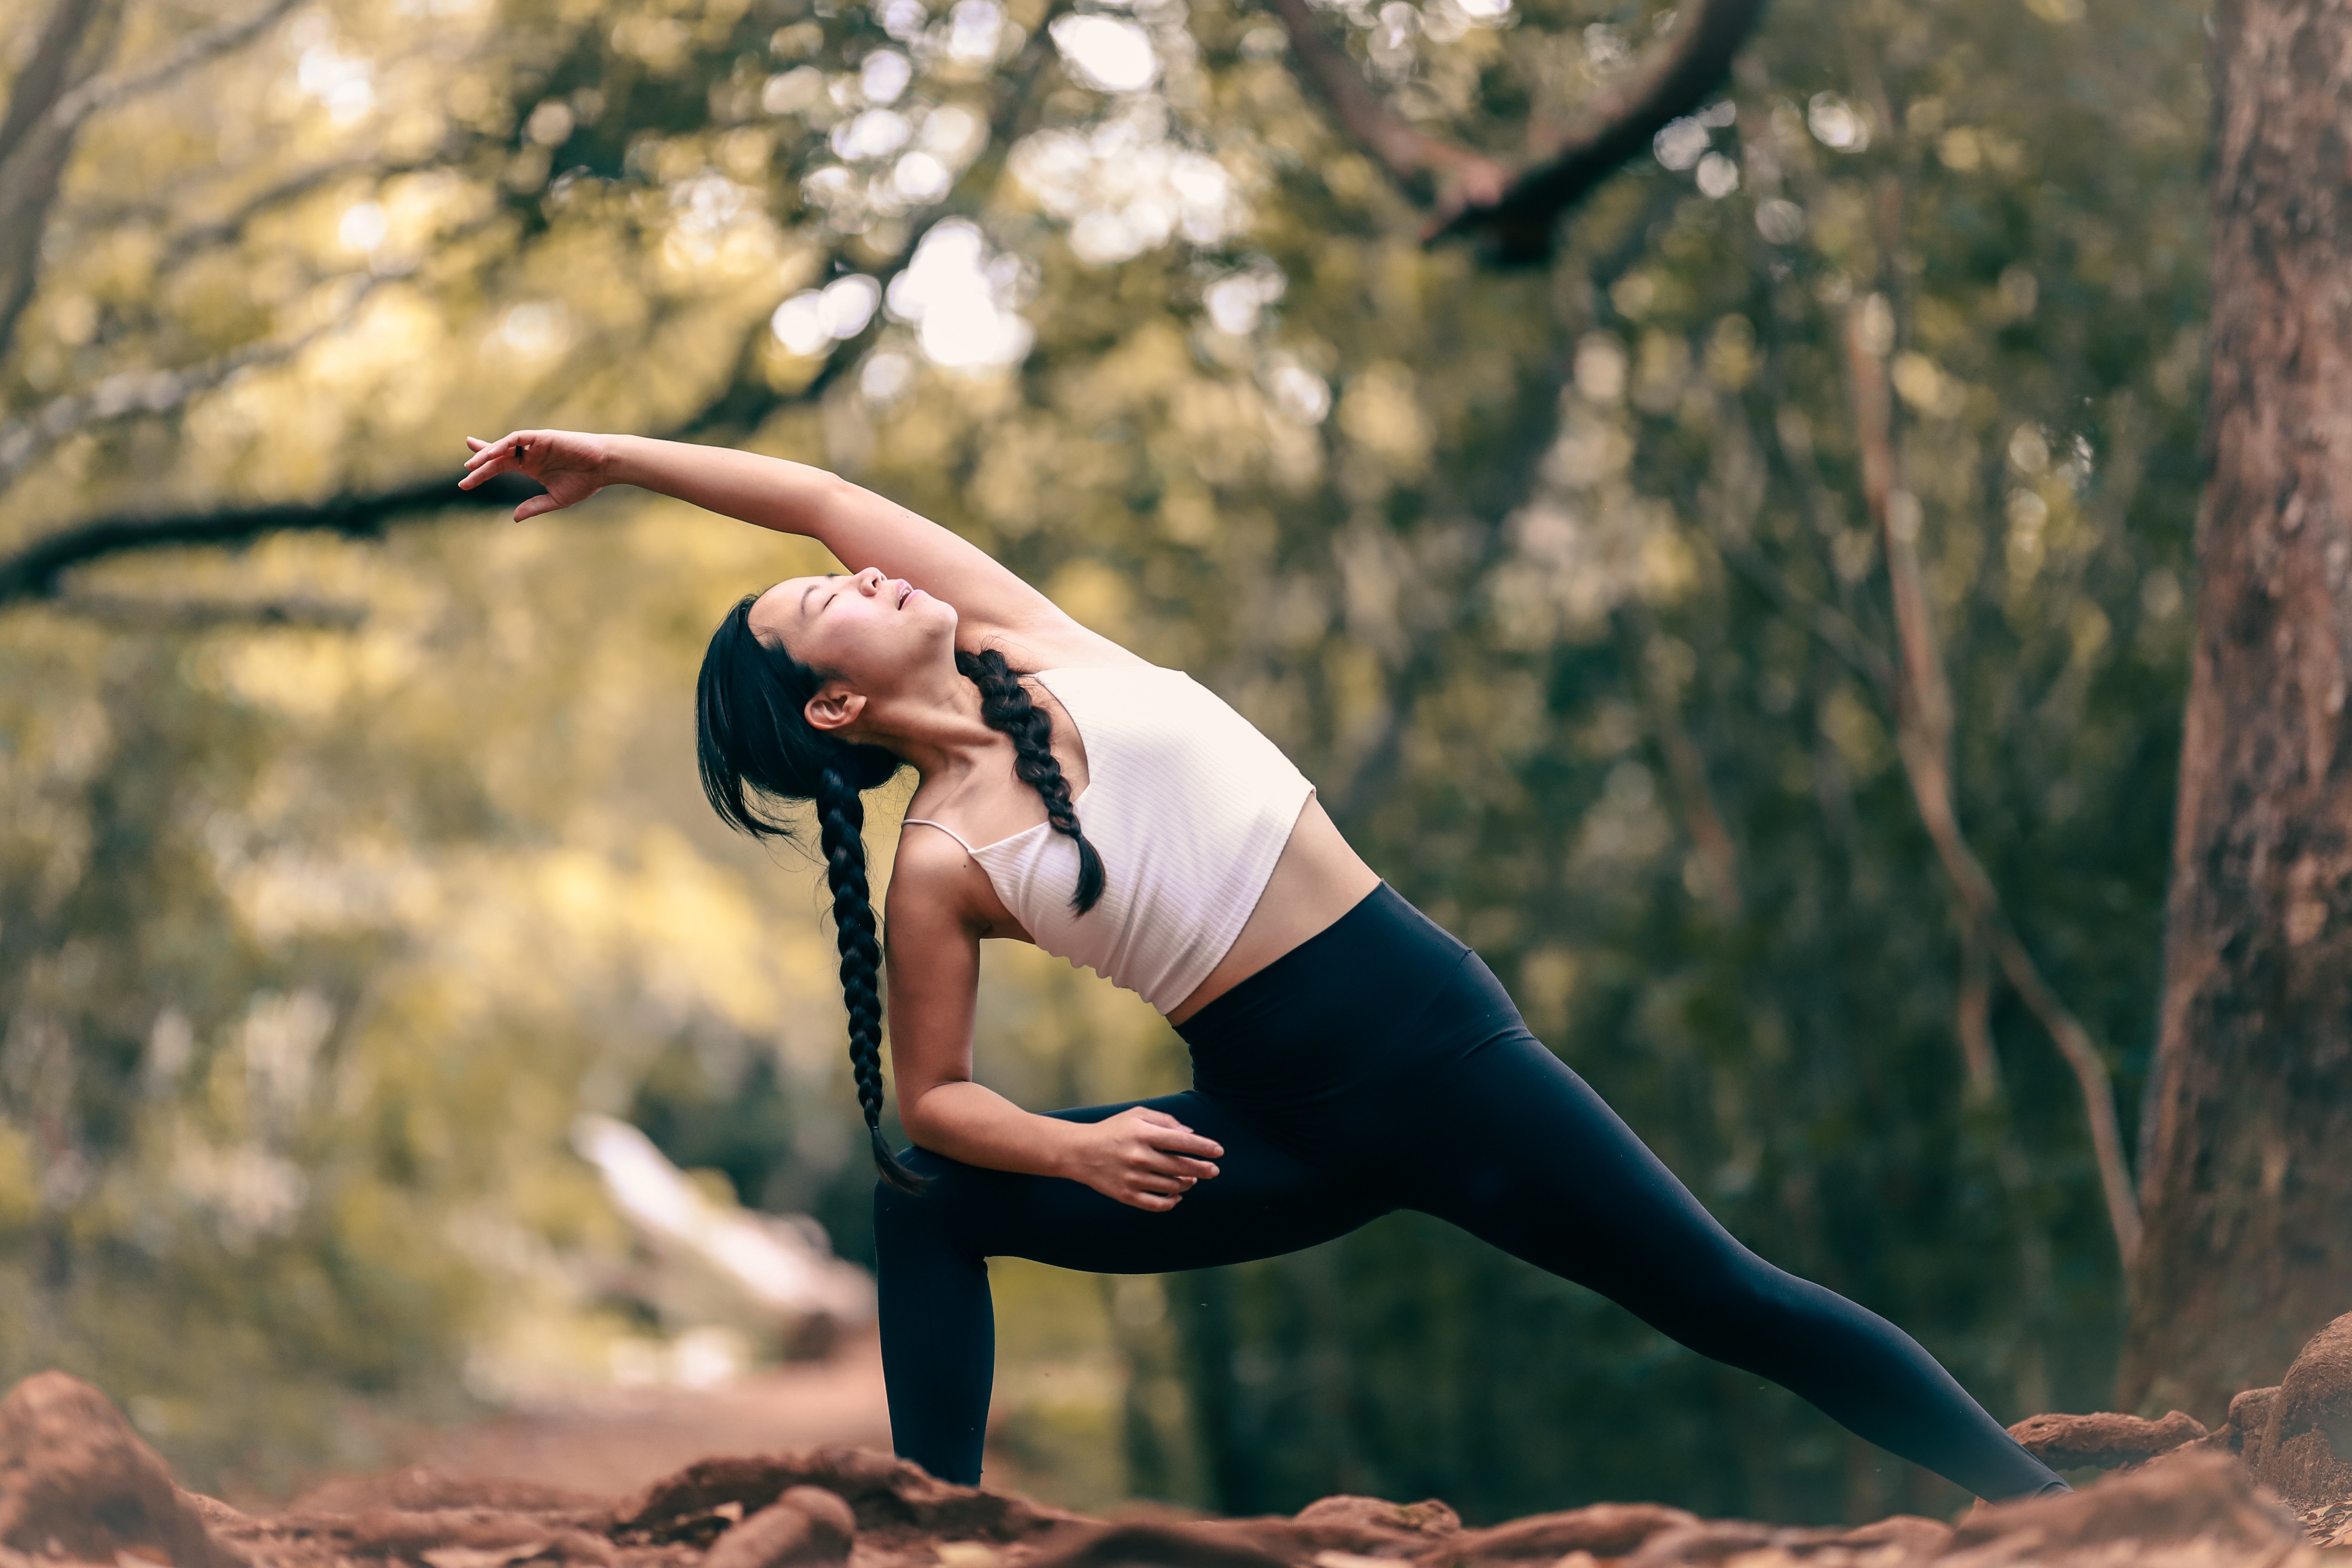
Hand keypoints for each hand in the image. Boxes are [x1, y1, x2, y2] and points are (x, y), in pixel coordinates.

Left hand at [459, 429, 614, 520]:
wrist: (605, 467)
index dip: (483, 468)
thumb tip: (514, 518)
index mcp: (531, 466)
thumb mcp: (556, 499)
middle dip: (480, 462)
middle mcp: (530, 453)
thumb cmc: (585, 482)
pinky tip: (492, 453)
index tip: (466, 476)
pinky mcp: (543, 437)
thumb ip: (534, 506)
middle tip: (465, 473)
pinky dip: (504, 444)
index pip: (500, 464)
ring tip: (473, 466)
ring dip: (488, 454)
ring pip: (504, 446)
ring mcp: (535, 444)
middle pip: (497, 455)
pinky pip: (518, 437)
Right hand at [1061, 1107, 1222, 1211]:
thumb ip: (1165, 1121)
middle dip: (1203, 1169)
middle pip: (1181, 1167)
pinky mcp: (1126, 1195)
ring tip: (1191, 1179)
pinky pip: (1157, 1204)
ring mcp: (1133, 1178)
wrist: (1079, 1152)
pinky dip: (1171, 1201)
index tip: (1219, 1152)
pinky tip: (1177, 1195)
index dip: (1204, 1147)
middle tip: (1214, 1171)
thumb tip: (1191, 1134)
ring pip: (1172, 1186)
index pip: (1182, 1142)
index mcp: (1143, 1134)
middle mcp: (1139, 1157)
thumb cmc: (1113, 1130)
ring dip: (1187, 1183)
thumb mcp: (1137, 1115)